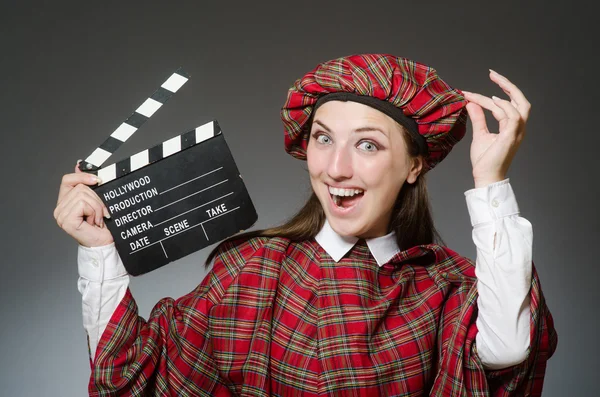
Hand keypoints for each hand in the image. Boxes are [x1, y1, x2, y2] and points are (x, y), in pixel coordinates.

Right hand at [54, 161, 113, 246]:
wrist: (106, 243)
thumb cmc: (103, 225)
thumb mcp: (97, 200)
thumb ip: (87, 184)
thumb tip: (79, 164)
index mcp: (66, 202)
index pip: (67, 180)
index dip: (82, 176)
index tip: (97, 180)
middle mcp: (60, 208)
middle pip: (80, 187)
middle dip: (97, 199)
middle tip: (101, 213)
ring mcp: (61, 215)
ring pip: (83, 194)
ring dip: (97, 207)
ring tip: (98, 218)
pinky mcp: (66, 220)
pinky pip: (82, 204)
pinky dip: (94, 211)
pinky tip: (94, 222)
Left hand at [462, 70, 529, 187]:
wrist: (485, 176)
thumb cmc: (484, 160)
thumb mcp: (480, 134)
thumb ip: (478, 118)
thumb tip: (472, 103)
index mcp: (512, 127)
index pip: (508, 104)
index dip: (494, 94)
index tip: (474, 90)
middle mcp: (518, 128)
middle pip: (522, 100)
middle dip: (508, 85)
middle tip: (493, 74)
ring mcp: (517, 132)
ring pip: (517, 105)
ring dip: (499, 95)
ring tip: (479, 94)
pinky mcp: (511, 136)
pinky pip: (512, 116)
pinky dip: (503, 106)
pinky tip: (490, 101)